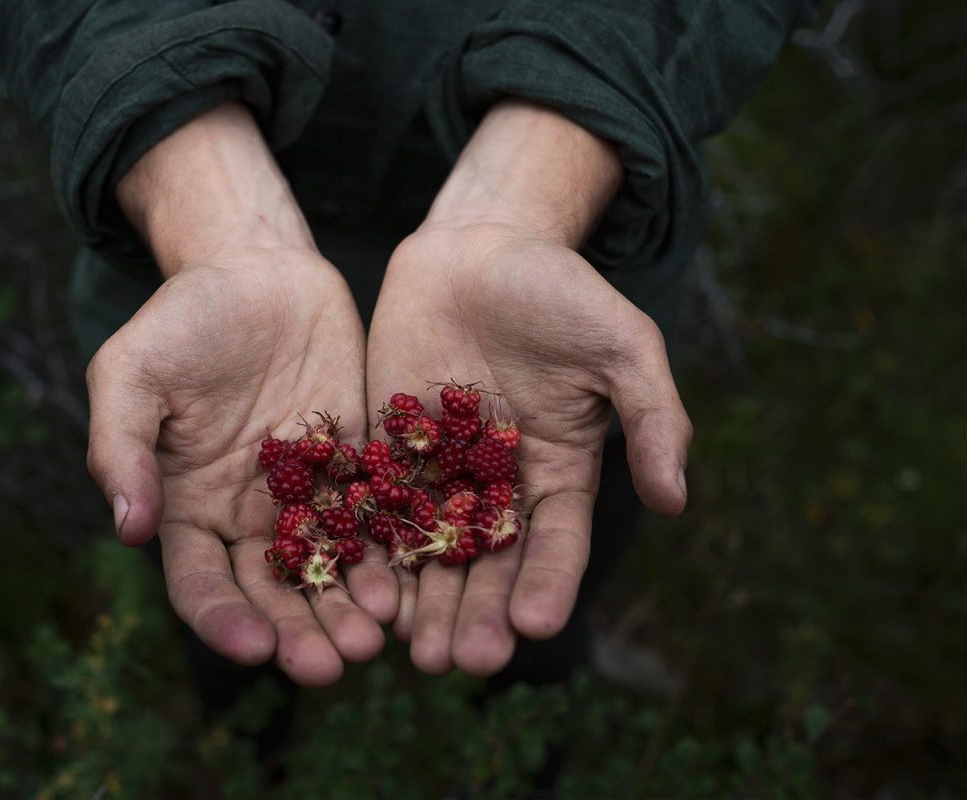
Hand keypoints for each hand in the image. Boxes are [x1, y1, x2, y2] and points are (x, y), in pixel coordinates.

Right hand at [87, 104, 396, 684]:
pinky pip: (376, 518)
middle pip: (274, 593)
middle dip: (300, 632)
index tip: (254, 649)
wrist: (258, 270)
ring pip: (332, 569)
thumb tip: (127, 527)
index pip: (201, 584)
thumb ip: (122, 447)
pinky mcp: (359, 463)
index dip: (224, 621)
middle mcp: (251, 515)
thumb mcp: (130, 373)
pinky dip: (391, 554)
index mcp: (190, 507)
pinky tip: (409, 582)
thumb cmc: (182, 319)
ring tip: (376, 639)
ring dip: (350, 609)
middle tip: (333, 665)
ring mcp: (309, 493)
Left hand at [367, 101, 690, 675]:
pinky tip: (361, 588)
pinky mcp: (386, 448)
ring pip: (429, 549)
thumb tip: (676, 501)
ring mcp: (438, 471)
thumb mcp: (622, 344)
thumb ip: (652, 417)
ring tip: (413, 651)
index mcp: (559, 471)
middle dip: (477, 612)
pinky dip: (371, 548)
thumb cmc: (559, 292)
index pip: (556, 542)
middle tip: (463, 661)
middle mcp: (497, 485)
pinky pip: (376, 506)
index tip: (534, 625)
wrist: (479, 247)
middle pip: (488, 563)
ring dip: (423, 601)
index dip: (549, 583)